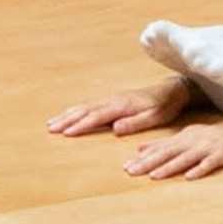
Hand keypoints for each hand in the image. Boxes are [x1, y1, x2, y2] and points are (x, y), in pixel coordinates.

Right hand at [50, 81, 182, 138]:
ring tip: (51, 123)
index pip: (97, 116)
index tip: (66, 133)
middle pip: (85, 110)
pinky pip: (89, 105)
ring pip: (84, 106)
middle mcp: (113, 100)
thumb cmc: (164, 106)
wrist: (171, 90)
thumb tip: (115, 129)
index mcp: (122, 106)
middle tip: (50, 128)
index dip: (81, 125)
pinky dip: (75, 110)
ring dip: (67, 115)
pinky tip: (68, 116)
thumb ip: (135, 123)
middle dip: (67, 119)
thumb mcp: (155, 118)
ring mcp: (111, 98)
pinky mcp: (111, 100)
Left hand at [128, 119, 222, 179]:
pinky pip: (209, 163)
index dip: (142, 157)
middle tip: (132, 172)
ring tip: (155, 176)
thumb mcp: (186, 135)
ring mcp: (207, 148)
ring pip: (185, 158)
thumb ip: (164, 143)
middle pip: (167, 153)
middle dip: (149, 163)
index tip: (125, 166)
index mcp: (182, 137)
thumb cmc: (212, 135)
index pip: (159, 148)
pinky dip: (199, 169)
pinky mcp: (221, 155)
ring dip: (170, 167)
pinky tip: (190, 177)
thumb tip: (140, 148)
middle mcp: (192, 141)